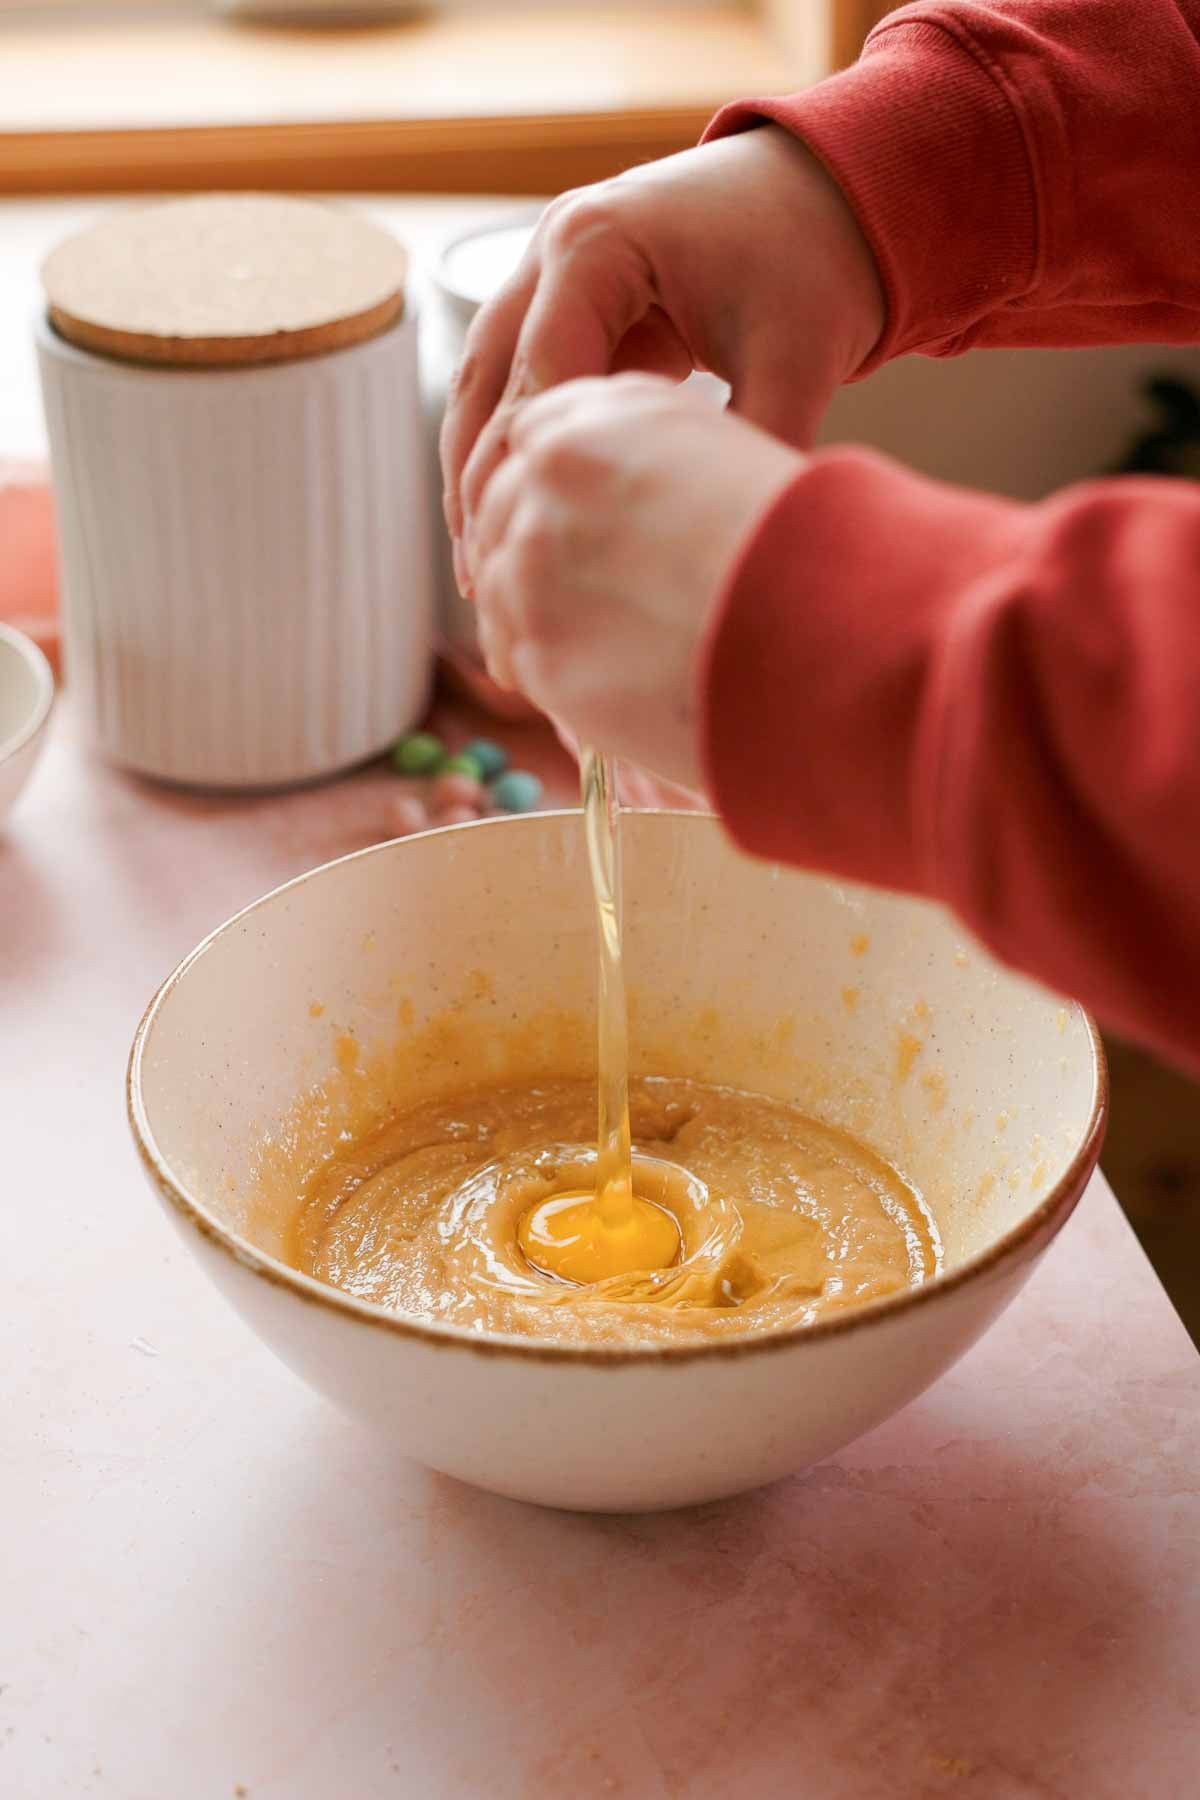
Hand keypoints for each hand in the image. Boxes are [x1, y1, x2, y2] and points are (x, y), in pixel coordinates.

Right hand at [441, 126, 882, 588]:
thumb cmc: (812, 259)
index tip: (534, 553)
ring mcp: (546, 271)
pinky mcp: (560, 305)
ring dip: (475, 474)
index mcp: (598, 242)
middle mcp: (553, 247)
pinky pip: (513, 386)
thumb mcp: (796, 355)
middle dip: (480, 484)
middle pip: (485, 381)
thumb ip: (761, 442)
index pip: (540, 370)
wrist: (824, 190)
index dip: (532, 467)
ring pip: (482, 387)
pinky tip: (510, 527)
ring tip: (477, 570)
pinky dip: (506, 452)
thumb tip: (742, 545)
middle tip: (481, 583)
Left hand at [468, 375, 803, 789]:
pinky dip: (537, 668)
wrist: (827, 628)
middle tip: (559, 587)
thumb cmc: (812, 548)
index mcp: (612, 407)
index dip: (551, 482)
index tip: (567, 517)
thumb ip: (666, 467)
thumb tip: (644, 510)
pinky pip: (512, 652)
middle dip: (525, 547)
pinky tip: (581, 685)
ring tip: (580, 643)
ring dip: (526, 610)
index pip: (539, 433)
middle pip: (502, 505)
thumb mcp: (737, 460)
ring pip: (498, 581)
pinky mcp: (534, 642)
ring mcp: (533, 558)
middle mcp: (557, 469)